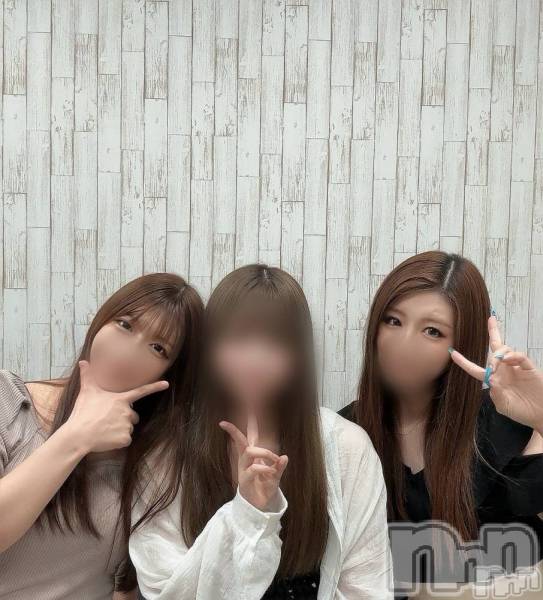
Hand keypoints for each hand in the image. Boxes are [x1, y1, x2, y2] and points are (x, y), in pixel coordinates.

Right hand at [64, 360, 168, 452]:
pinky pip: (125, 440)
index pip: (141, 391)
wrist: (78, 435)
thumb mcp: (86, 393)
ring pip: (128, 428)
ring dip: (120, 429)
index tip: (166, 384)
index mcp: (120, 399)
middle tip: (107, 420)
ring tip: (105, 429)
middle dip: (124, 418)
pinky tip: (107, 438)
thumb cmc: (82, 413)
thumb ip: (88, 377)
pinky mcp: (125, 438)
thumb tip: (83, 362)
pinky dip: (118, 441)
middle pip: (133, 415)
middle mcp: (127, 411)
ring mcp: (127, 425)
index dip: (155, 387)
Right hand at [219, 405, 287, 510]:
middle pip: (240, 441)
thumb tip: (285, 457)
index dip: (250, 423)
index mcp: (254, 456)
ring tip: (274, 459)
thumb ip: (280, 467)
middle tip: (225, 422)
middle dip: (234, 431)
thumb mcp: (276, 476)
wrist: (260, 506)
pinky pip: (253, 468)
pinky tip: (271, 472)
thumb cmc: (265, 487)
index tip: (248, 409)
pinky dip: (265, 468)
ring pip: (249, 451)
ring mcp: (244, 469)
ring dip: (264, 452)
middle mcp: (246, 460)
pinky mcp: (244, 480)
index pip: (251, 437)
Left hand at [449, 315, 542, 434]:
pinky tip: (509, 360)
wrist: (542, 415)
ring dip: (500, 353)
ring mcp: (517, 368)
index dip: (463, 362)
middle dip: (493, 333)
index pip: (475, 369)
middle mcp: (505, 371)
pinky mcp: (529, 368)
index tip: (452, 352)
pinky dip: (513, 356)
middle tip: (491, 319)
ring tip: (498, 363)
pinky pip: (520, 356)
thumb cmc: (523, 412)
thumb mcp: (504, 406)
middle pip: (495, 348)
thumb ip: (496, 394)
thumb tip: (492, 379)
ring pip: (506, 350)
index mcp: (495, 380)